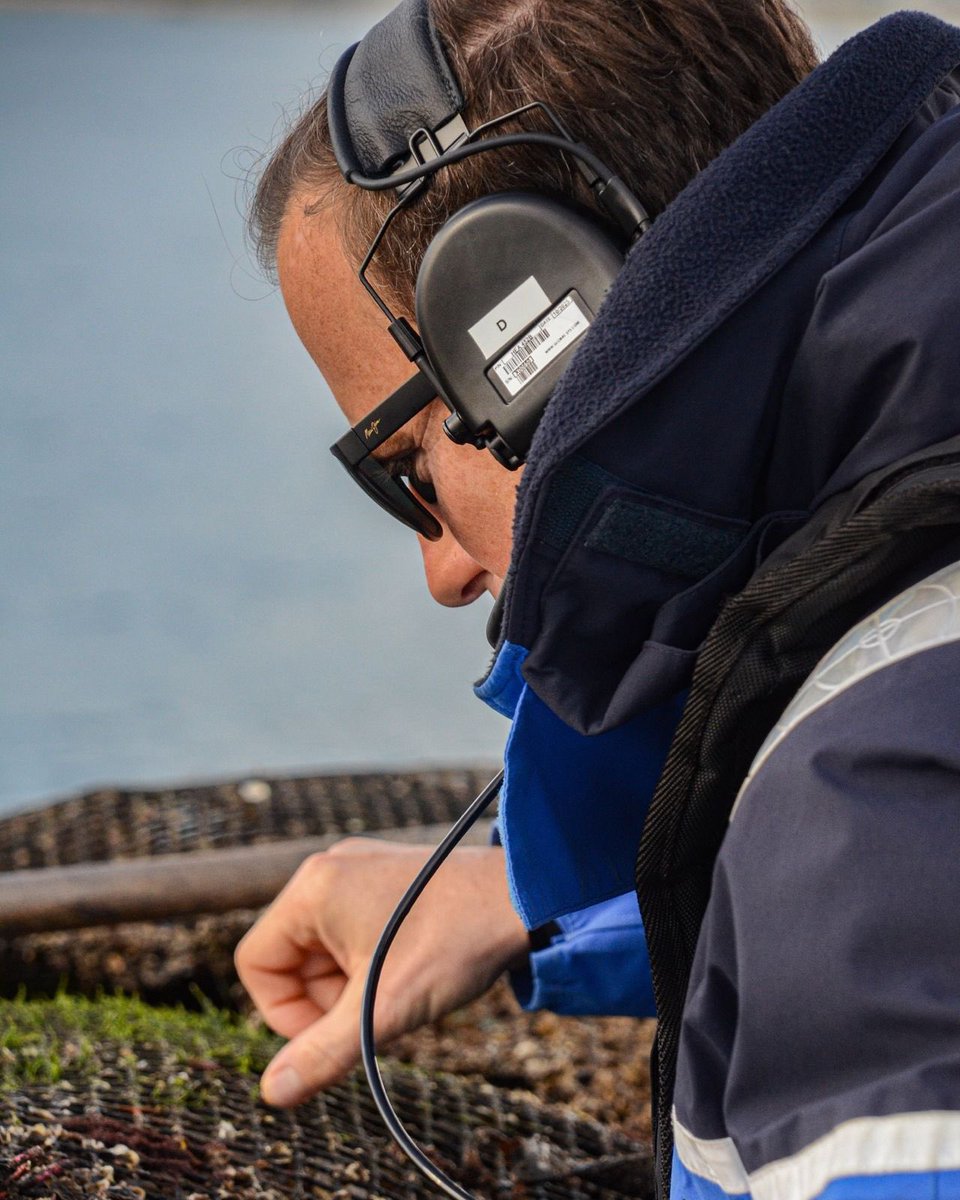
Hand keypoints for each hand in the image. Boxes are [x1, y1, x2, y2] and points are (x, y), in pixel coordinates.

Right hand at [234, 839, 529, 1106]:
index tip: (335, 1030)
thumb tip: (273, 1092)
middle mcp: (328, 868)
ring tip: (400, 986)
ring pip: (323, 947)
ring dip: (350, 982)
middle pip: (289, 956)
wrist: (526, 897)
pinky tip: (411, 965)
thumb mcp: (384, 1009)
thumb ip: (323, 1052)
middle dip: (325, 998)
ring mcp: (357, 867)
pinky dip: (370, 959)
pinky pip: (352, 928)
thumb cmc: (455, 942)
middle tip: (377, 1009)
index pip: (256, 963)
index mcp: (313, 889)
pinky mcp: (383, 875)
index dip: (284, 1013)